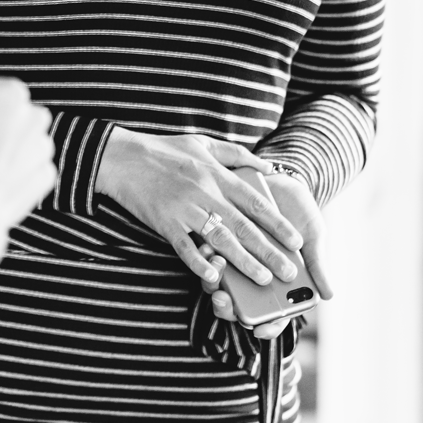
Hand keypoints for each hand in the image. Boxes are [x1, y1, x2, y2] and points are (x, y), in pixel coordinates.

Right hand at [96, 128, 303, 289]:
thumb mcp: (206, 143)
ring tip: (263, 279)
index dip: (279, 223)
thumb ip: (238, 155)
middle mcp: (207, 193)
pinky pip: (185, 247)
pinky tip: (213, 276)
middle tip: (289, 271)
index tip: (297, 241)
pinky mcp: (165, 223)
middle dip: (269, 251)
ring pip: (220, 240)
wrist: (124, 157)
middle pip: (244, 227)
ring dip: (243, 262)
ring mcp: (186, 209)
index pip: (256, 203)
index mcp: (219, 176)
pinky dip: (198, 263)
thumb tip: (267, 167)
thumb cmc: (167, 150)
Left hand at [199, 164, 331, 340]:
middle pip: (239, 307)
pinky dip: (206, 257)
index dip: (268, 327)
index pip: (274, 316)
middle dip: (228, 307)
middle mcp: (254, 279)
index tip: (261, 329)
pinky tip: (206, 248)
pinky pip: (209, 258)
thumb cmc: (300, 213)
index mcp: (279, 283)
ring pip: (220, 286)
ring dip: (213, 283)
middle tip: (224, 299)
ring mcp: (236, 264)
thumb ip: (316, 265)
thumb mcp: (313, 237)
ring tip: (217, 267)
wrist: (283, 181)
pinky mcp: (221, 244)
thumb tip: (329, 294)